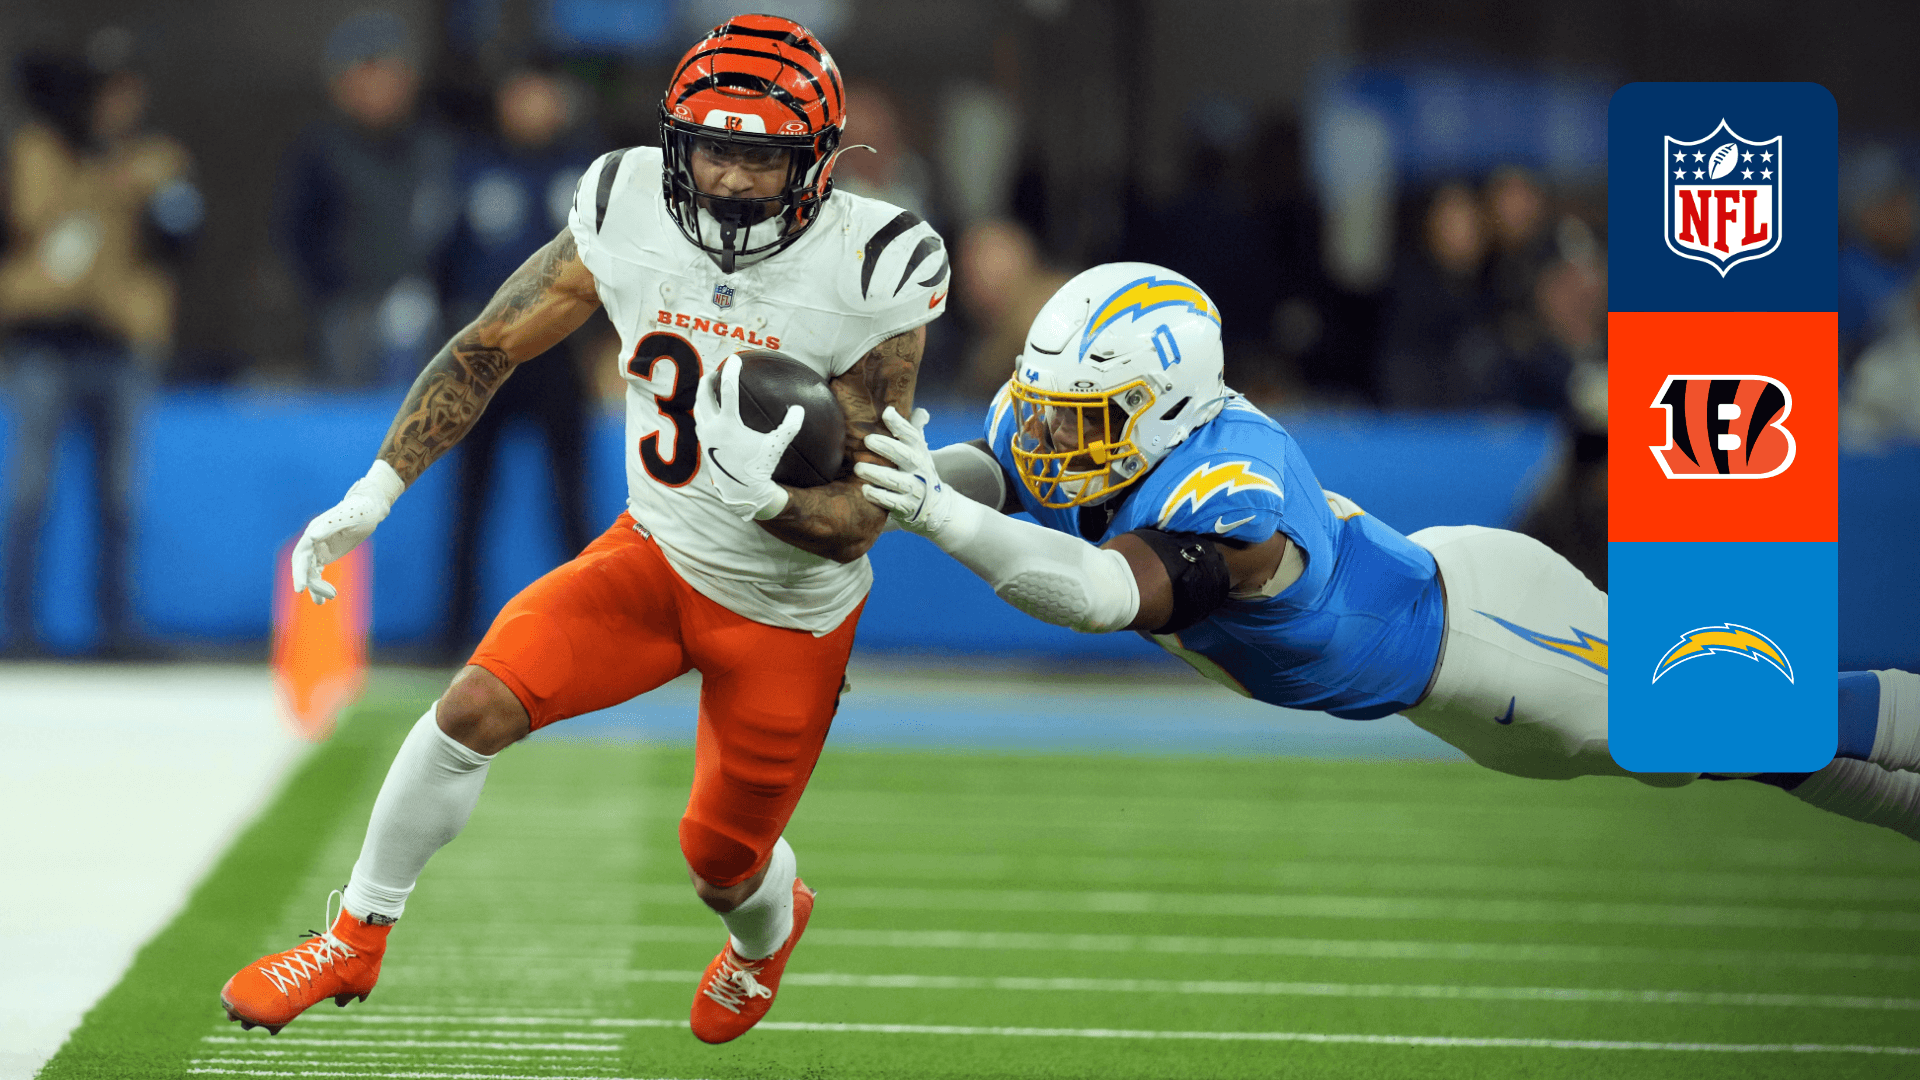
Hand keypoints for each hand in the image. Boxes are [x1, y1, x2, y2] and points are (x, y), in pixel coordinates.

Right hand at [291, 460, 403, 603]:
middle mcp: (313, 540)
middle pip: (304, 566)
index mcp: (314, 531)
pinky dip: (319, 584)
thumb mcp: (347, 518)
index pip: (301, 556)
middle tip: (319, 601)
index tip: (300, 589)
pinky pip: (317, 571)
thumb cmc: (360, 510)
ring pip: (311, 571)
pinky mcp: (326, 553)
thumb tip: (311, 536)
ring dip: (316, 587)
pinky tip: (324, 598)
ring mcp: (319, 548)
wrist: (371, 507)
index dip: (299, 572)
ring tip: (323, 602)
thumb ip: (328, 527)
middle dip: (309, 583)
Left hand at [693, 358, 804, 519]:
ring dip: (702, 396)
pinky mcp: (704, 446)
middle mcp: (712, 428)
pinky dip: (703, 411)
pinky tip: (710, 412)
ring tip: (709, 388)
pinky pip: (700, 422)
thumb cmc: (759, 467)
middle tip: (715, 371)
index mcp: (727, 424)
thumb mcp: (776, 446)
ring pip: (699, 409)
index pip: (728, 390)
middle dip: (708, 381)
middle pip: (704, 396)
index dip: (732, 372)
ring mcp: (705, 437)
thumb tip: (799, 409)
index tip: (735, 358)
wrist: (741, 491)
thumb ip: (789, 427)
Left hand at [855, 406, 954, 535]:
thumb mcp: (921, 453)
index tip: (887, 413)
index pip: (912, 435)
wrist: (935, 507)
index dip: (900, 424)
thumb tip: (921, 411)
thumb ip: (916, 431)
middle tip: (867, 440)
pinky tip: (864, 490)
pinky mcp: (906, 507)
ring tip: (858, 468)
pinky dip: (877, 496)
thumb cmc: (920, 473)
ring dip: (876, 474)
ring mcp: (914, 490)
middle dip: (886, 447)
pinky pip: (891, 502)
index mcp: (920, 453)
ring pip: (895, 480)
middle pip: (904, 456)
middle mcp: (919, 470)